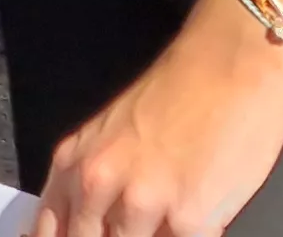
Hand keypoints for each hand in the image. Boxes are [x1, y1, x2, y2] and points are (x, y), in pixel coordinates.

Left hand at [28, 7, 282, 236]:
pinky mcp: (189, 219)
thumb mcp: (111, 133)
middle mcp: (99, 184)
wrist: (231, 62)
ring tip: (169, 213)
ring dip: (154, 235)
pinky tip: (198, 215)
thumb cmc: (179, 91)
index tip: (89, 233)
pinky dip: (189, 236)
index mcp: (75, 163)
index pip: (51, 229)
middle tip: (138, 221)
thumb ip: (91, 181)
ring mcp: (143, 203)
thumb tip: (89, 225)